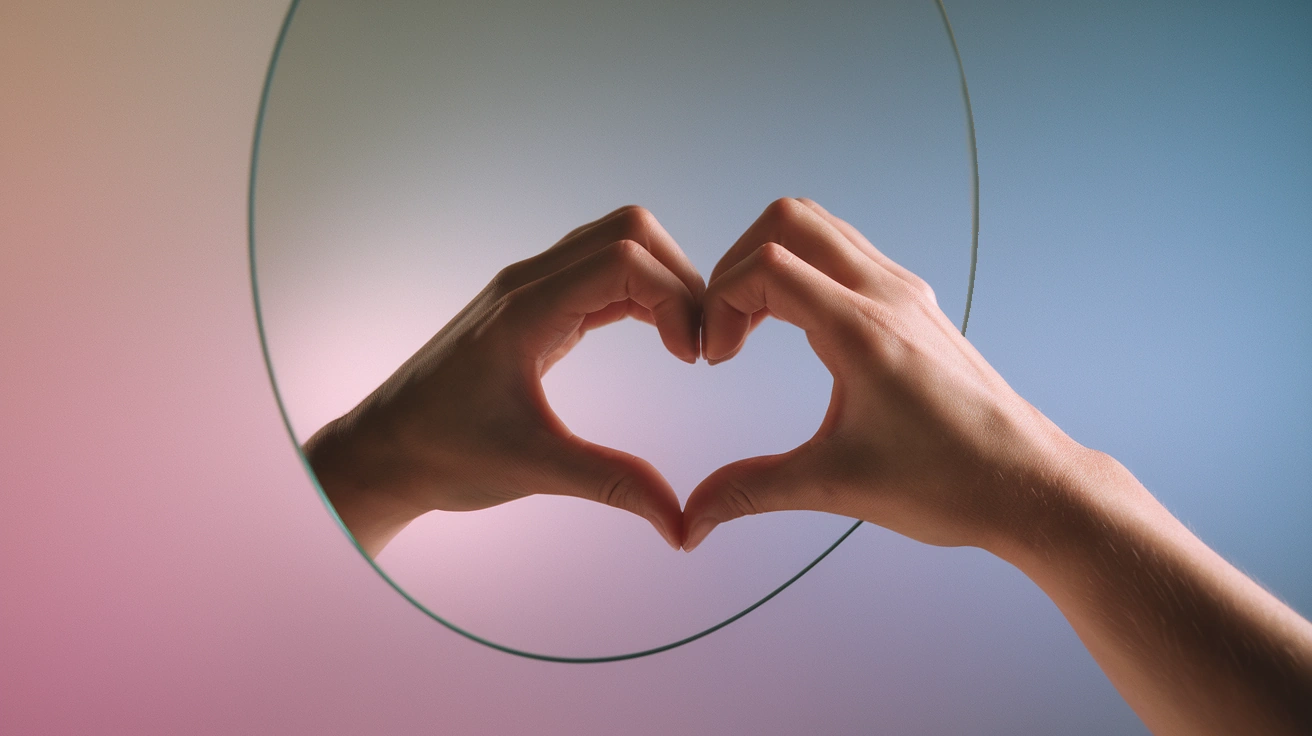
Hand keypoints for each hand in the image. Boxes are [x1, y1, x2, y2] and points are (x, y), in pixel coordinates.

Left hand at [305, 205, 703, 556]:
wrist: (382, 452)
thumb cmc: (443, 455)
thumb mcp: (535, 470)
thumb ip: (614, 485)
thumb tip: (681, 526)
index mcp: (525, 309)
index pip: (625, 258)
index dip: (676, 298)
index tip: (692, 359)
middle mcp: (527, 283)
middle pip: (630, 231)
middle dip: (680, 277)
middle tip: (697, 344)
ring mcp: (528, 289)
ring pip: (617, 243)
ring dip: (662, 281)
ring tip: (683, 343)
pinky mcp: (533, 306)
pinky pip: (600, 273)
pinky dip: (639, 294)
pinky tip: (657, 339)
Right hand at [682, 197, 1086, 551]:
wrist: (1030, 484)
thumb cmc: (948, 483)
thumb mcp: (835, 486)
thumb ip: (751, 491)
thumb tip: (691, 519)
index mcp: (862, 331)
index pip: (766, 266)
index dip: (719, 303)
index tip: (714, 359)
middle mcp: (887, 294)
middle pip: (789, 220)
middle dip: (736, 265)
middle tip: (725, 328)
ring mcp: (907, 293)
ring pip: (822, 228)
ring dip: (772, 261)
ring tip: (753, 328)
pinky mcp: (917, 304)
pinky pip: (848, 253)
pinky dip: (806, 270)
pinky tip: (798, 329)